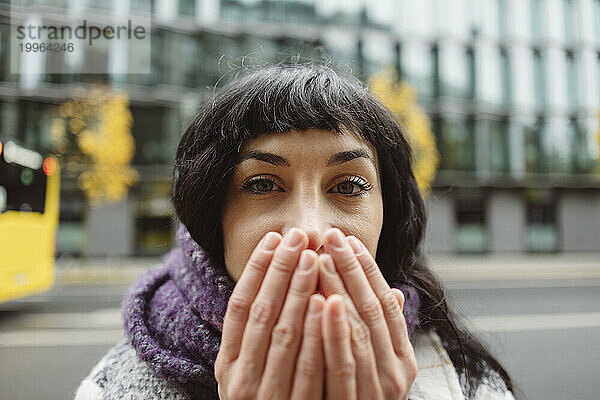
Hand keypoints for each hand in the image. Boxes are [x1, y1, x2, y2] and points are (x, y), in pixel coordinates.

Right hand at [214, 228, 325, 399]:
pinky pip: (307, 366)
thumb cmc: (273, 398)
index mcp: (227, 364)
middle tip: (298, 236)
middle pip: (261, 314)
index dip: (256, 270)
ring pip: (282, 334)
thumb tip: (284, 280)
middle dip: (280, 271)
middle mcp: (238, 379)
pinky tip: (325, 302)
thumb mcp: (255, 369)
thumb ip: (263, 333)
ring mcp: (263, 397)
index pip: (239, 307)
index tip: (274, 238)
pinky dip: (316, 332)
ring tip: (312, 257)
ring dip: (298, 292)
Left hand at [316, 228, 417, 399]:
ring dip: (339, 293)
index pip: (386, 304)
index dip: (367, 270)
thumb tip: (396, 291)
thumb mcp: (378, 364)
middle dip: (350, 271)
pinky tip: (319, 302)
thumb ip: (383, 331)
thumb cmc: (358, 395)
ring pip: (359, 332)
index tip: (347, 239)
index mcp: (403, 359)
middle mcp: (396, 375)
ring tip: (321, 260)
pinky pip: (343, 364)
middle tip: (330, 236)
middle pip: (372, 311)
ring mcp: (377, 392)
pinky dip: (333, 332)